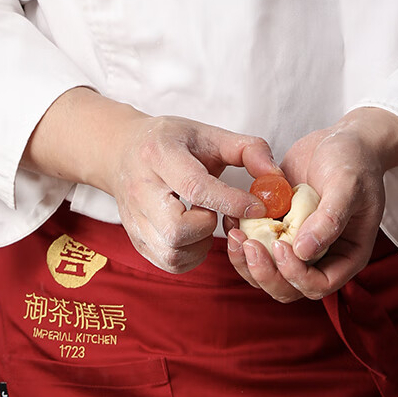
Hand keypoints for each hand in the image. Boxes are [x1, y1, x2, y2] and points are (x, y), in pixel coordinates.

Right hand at [23, 88, 273, 272]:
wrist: (120, 151)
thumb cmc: (171, 142)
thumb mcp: (208, 134)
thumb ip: (247, 150)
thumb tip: (276, 177)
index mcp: (159, 155)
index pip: (195, 187)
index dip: (231, 202)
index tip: (258, 207)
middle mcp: (140, 190)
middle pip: (176, 229)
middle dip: (207, 226)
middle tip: (214, 210)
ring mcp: (134, 219)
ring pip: (172, 252)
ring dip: (200, 244)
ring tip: (203, 220)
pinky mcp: (135, 239)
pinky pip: (169, 263)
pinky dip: (190, 256)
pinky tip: (195, 234)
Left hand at [225, 108, 397, 301]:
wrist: (340, 140)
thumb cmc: (353, 161)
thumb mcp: (347, 185)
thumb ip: (329, 219)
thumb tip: (304, 251)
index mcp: (346, 255)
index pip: (319, 284)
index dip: (296, 274)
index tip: (279, 246)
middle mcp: (321, 257)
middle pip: (288, 287)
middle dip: (265, 273)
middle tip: (248, 245)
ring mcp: (297, 246)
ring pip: (267, 274)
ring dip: (247, 262)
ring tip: (234, 234)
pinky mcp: (278, 230)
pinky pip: (256, 249)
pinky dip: (241, 242)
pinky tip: (231, 222)